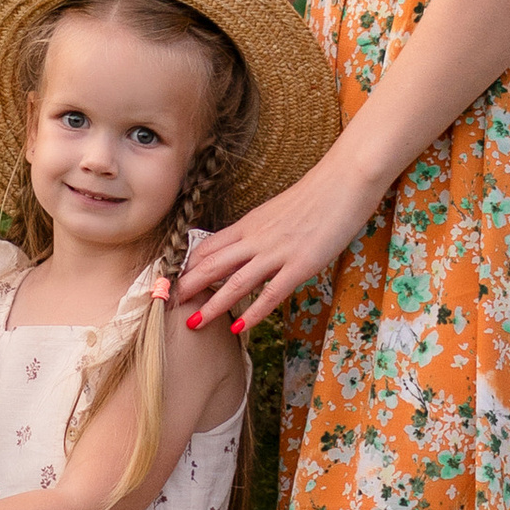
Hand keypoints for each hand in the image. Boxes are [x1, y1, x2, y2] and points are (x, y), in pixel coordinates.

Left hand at [174, 156, 379, 333]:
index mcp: (248, 224)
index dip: (186, 267)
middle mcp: (255, 238)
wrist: (343, 181)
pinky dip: (253, 312)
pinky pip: (270, 293)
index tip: (170, 283)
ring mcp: (276, 252)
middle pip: (211, 264)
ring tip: (193, 322)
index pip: (206, 247)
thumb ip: (258, 231)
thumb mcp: (276, 213)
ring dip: (211, 305)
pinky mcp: (299, 264)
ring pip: (234, 282)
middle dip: (187, 287)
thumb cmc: (315, 197)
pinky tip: (239, 327)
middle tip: (166, 306)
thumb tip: (245, 248)